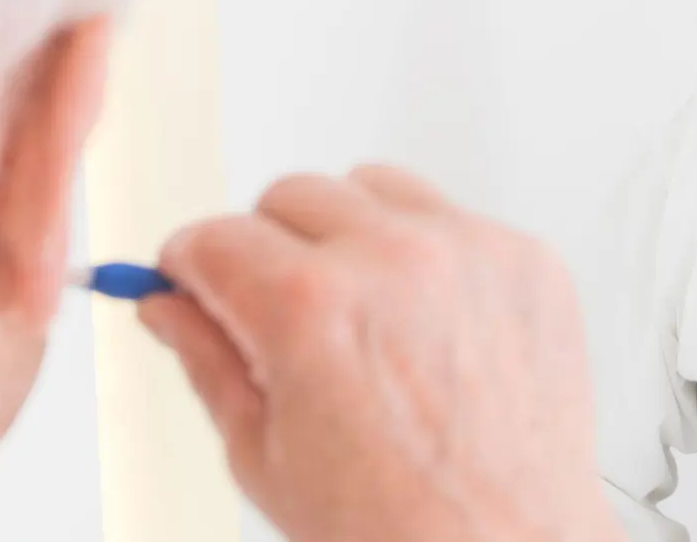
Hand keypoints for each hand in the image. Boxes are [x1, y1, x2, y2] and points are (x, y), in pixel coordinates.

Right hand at [137, 166, 620, 541]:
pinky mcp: (529, 260)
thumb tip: (166, 305)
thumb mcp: (264, 455)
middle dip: (270, 250)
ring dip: (353, 234)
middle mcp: (394, 259)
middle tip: (283, 315)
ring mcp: (471, 252)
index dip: (192, 269)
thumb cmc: (396, 528)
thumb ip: (207, 360)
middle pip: (291, 196)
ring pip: (376, 188)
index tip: (196, 283)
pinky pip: (455, 219)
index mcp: (311, 306)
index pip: (213, 236)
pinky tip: (428, 323)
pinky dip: (431, 255)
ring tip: (363, 314)